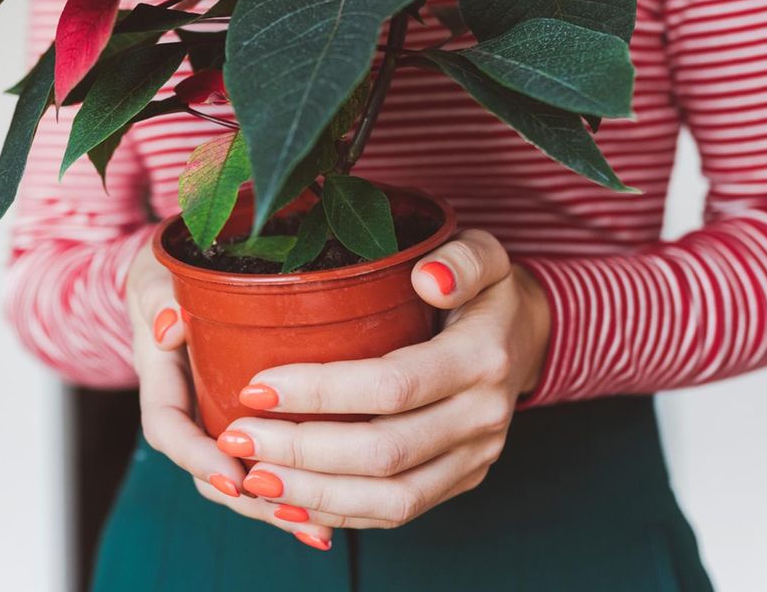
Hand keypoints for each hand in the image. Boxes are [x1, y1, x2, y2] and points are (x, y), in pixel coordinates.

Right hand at [125, 249, 336, 549]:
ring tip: (318, 525)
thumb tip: (168, 325)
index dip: (198, 456)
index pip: (168, 430)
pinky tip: (332, 516)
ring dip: (275, 506)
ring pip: (239, 477)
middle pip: (208, 471)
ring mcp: (216, 421)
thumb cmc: (168, 277)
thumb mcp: (157, 277)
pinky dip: (294, 492)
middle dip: (246, 497)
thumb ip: (159, 297)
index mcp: (161, 381)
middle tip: (288, 510)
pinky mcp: (249, 423)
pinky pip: (265, 464)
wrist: (176, 281)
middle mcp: (188, 411)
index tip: (233, 472)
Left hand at [214, 229, 551, 529]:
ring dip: (314, 495)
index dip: (321, 392)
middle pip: (384, 452)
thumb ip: (461, 259)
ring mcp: (474, 457)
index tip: (256, 385)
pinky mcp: (462, 480)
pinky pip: (399, 513)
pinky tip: (290, 501)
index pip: (392, 385)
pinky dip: (340, 514)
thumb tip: (428, 279)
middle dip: (302, 451)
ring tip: (252, 478)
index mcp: (481, 357)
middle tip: (238, 436)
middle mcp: (482, 416)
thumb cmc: (485, 289)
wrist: (528, 335)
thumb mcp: (483, 253)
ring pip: (391, 498)